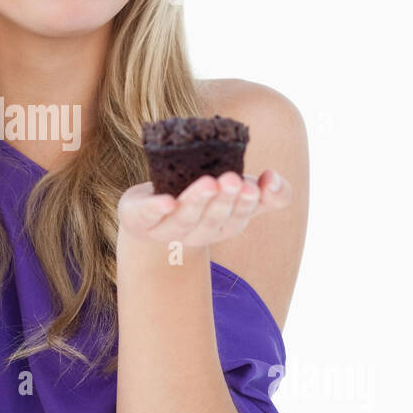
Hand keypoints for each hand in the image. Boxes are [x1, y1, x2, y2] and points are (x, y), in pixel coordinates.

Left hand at [117, 169, 290, 249]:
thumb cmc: (203, 199)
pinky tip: (166, 201)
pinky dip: (156, 209)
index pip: (236, 219)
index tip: (253, 186)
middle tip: (232, 179)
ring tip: (208, 183)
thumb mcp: (237, 193)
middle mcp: (195, 233)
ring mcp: (165, 229)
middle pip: (211, 221)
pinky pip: (147, 215)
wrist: (151, 213)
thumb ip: (268, 192)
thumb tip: (274, 179)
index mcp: (221, 227)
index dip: (246, 204)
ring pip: (182, 219)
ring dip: (196, 202)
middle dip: (223, 201)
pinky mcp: (138, 219)